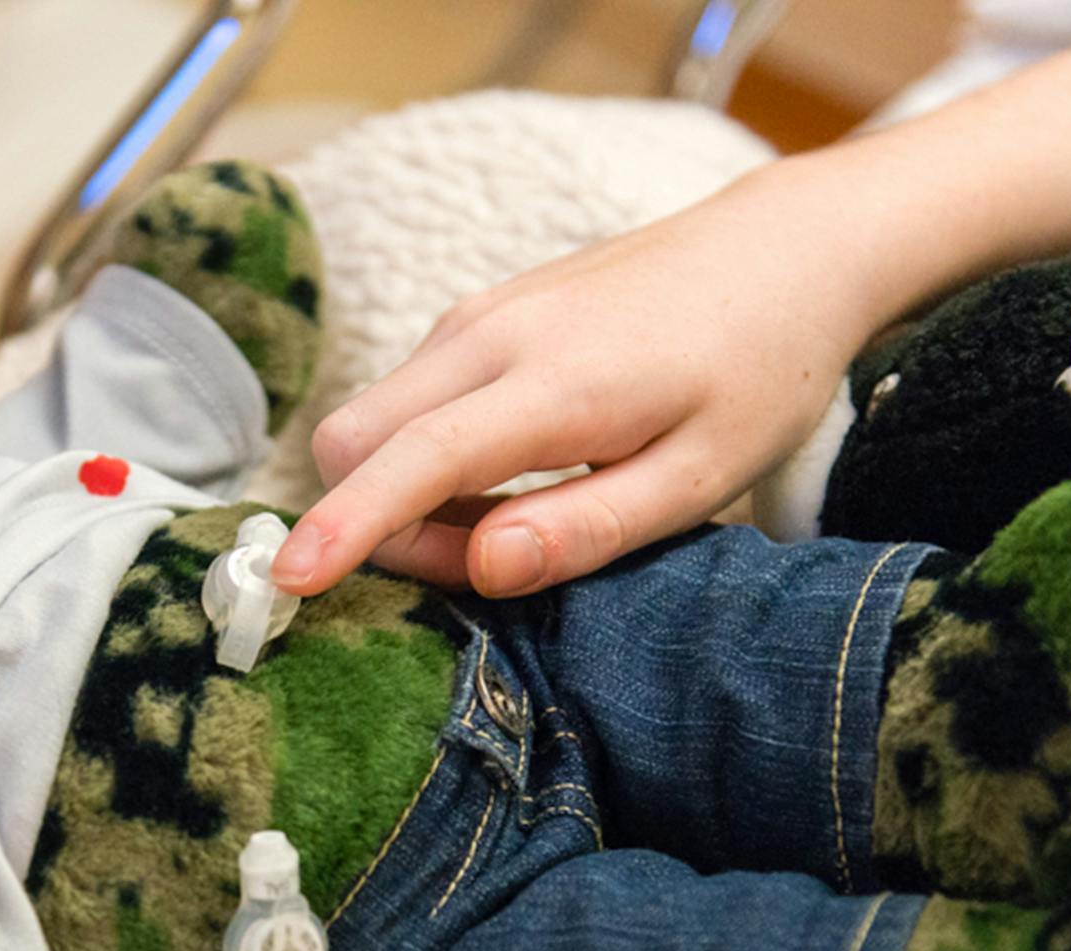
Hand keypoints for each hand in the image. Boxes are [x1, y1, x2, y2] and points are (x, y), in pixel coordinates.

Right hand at [275, 163, 876, 597]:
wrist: (782, 249)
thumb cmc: (756, 373)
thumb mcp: (702, 477)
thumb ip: (588, 527)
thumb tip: (482, 568)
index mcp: (557, 384)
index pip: (416, 461)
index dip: (347, 528)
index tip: (288, 581)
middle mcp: (494, 335)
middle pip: (353, 438)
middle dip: (375, 521)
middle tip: (476, 565)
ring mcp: (478, 316)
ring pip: (373, 421)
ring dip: (405, 495)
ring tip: (514, 523)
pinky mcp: (479, 315)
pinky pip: (408, 400)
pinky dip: (426, 459)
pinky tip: (510, 478)